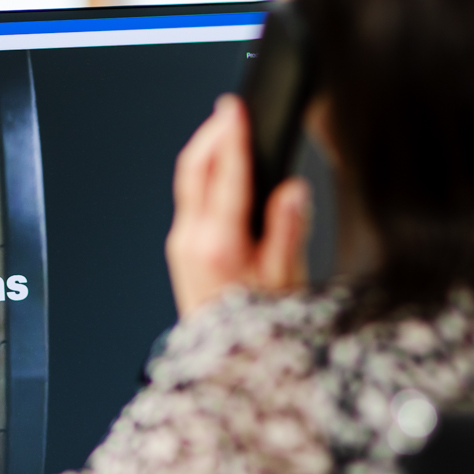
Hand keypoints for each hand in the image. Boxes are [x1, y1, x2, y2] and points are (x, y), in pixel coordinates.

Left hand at [166, 95, 309, 318]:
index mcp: (218, 243)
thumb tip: (292, 190)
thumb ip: (288, 231)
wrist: (227, 367)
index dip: (230, 135)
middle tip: (228, 109)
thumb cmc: (259, 331)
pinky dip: (202, 175)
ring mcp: (180, 245)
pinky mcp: (180, 250)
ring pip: (187, 182)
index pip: (223, 174)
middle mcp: (191, 240)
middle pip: (193, 169)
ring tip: (225, 129)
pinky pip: (188, 199)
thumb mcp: (285, 281)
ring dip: (204, 151)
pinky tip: (220, 170)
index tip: (235, 106)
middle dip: (210, 133)